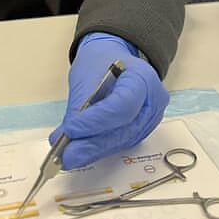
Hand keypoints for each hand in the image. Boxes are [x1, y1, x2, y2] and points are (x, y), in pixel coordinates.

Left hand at [50, 34, 168, 169]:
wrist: (114, 61)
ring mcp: (150, 119)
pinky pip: (121, 143)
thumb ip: (78, 109)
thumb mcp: (85, 77)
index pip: (122, 105)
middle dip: (92, 144)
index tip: (70, 130)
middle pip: (123, 129)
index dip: (96, 121)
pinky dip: (100, 149)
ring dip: (93, 151)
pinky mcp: (142, 131)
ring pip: (121, 141)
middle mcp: (153, 101)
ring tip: (68, 157)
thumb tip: (65, 138)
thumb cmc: (101, 63)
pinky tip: (81, 153)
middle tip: (66, 155)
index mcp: (142, 78)